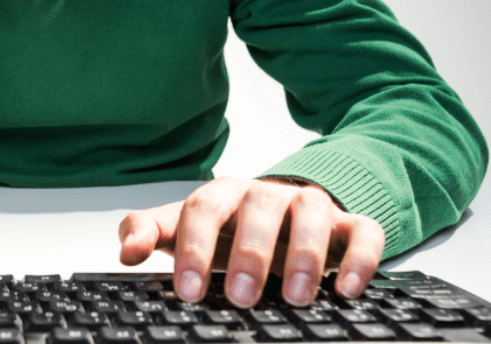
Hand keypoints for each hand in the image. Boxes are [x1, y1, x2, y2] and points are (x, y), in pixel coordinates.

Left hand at [118, 177, 384, 307]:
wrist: (282, 212)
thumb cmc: (227, 228)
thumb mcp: (182, 229)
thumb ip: (149, 233)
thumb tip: (126, 252)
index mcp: (222, 194)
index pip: (202, 210)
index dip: (193, 249)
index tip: (187, 290)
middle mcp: (267, 194)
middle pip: (258, 210)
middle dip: (249, 254)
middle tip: (240, 297)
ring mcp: (311, 206)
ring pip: (312, 216)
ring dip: (305, 256)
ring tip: (294, 297)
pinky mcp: (350, 224)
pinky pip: (364, 233)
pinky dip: (359, 259)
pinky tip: (346, 290)